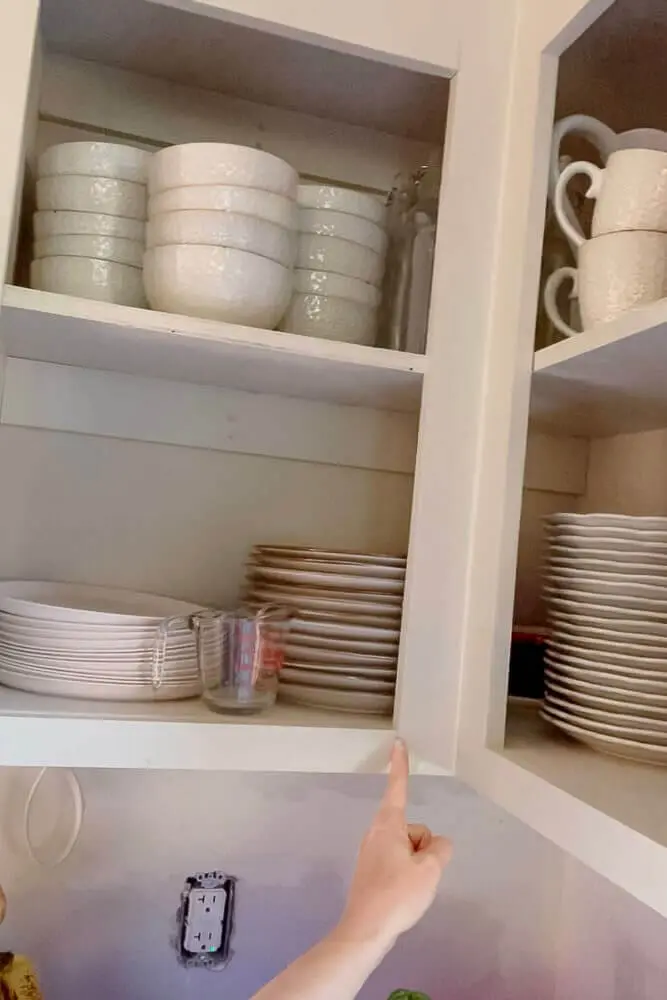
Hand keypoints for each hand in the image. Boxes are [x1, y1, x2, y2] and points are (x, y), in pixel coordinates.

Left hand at [337, 740, 451, 948]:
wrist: (366, 929)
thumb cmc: (397, 894)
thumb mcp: (430, 869)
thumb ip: (441, 849)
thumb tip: (438, 845)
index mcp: (388, 824)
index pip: (398, 786)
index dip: (401, 764)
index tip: (398, 741)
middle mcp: (376, 832)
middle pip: (413, 827)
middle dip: (424, 845)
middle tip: (421, 873)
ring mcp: (371, 851)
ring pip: (408, 847)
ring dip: (416, 863)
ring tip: (411, 888)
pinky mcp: (370, 870)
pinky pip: (399, 862)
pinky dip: (406, 874)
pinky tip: (402, 895)